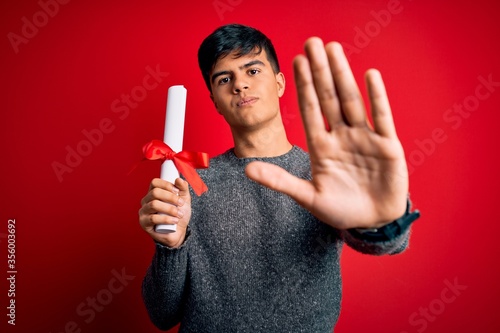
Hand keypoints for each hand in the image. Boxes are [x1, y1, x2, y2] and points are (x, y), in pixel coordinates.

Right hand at [139, 178, 191, 247]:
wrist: (179, 232)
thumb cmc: (179, 214)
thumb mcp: (184, 199)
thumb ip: (183, 188)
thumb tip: (178, 179)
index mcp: (154, 193)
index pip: (155, 183)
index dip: (166, 185)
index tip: (177, 191)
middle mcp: (146, 201)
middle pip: (155, 192)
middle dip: (170, 197)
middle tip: (181, 203)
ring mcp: (144, 212)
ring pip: (154, 204)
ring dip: (170, 209)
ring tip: (179, 214)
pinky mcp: (144, 223)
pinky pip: (153, 218)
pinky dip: (166, 219)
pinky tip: (174, 221)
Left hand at [246, 37, 407, 228]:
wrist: (372, 223)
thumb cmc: (340, 210)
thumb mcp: (308, 197)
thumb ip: (280, 181)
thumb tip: (247, 169)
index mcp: (321, 147)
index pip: (309, 110)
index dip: (302, 86)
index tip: (295, 61)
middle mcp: (341, 136)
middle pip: (328, 97)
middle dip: (320, 71)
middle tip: (312, 42)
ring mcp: (364, 138)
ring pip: (351, 101)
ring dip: (342, 75)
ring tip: (333, 49)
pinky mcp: (387, 145)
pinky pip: (381, 117)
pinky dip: (376, 97)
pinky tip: (369, 75)